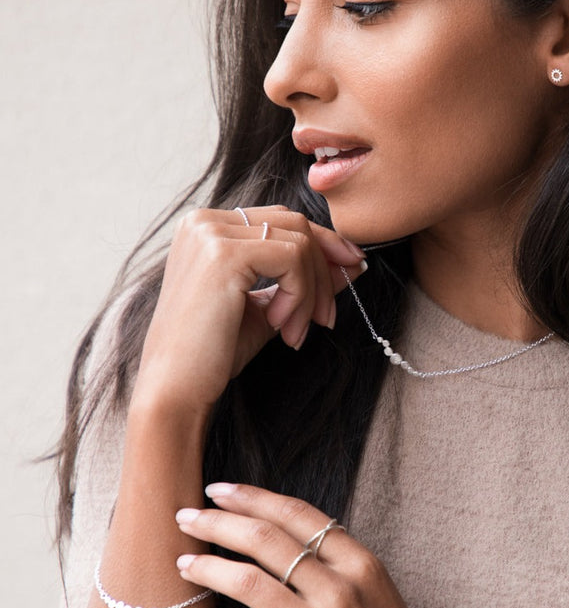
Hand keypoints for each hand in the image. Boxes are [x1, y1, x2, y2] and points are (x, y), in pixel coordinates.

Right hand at [133, 207, 366, 413]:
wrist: (177, 387)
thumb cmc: (215, 352)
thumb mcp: (271, 306)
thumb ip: (306, 281)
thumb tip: (353, 265)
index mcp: (208, 228)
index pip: (281, 219)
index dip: (323, 243)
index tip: (352, 268)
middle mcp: (205, 221)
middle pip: (295, 223)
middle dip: (325, 269)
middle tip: (327, 317)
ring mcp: (211, 233)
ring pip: (299, 242)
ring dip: (312, 291)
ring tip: (296, 331)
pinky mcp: (223, 253)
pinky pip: (292, 259)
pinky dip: (300, 295)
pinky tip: (281, 325)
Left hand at [174, 485, 505, 607]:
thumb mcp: (375, 588)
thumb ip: (334, 561)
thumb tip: (275, 536)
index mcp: (361, 562)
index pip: (296, 514)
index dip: (252, 497)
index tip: (217, 489)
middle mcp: (341, 589)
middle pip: (266, 540)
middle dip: (218, 523)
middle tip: (185, 517)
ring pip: (249, 583)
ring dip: (208, 569)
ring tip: (184, 564)